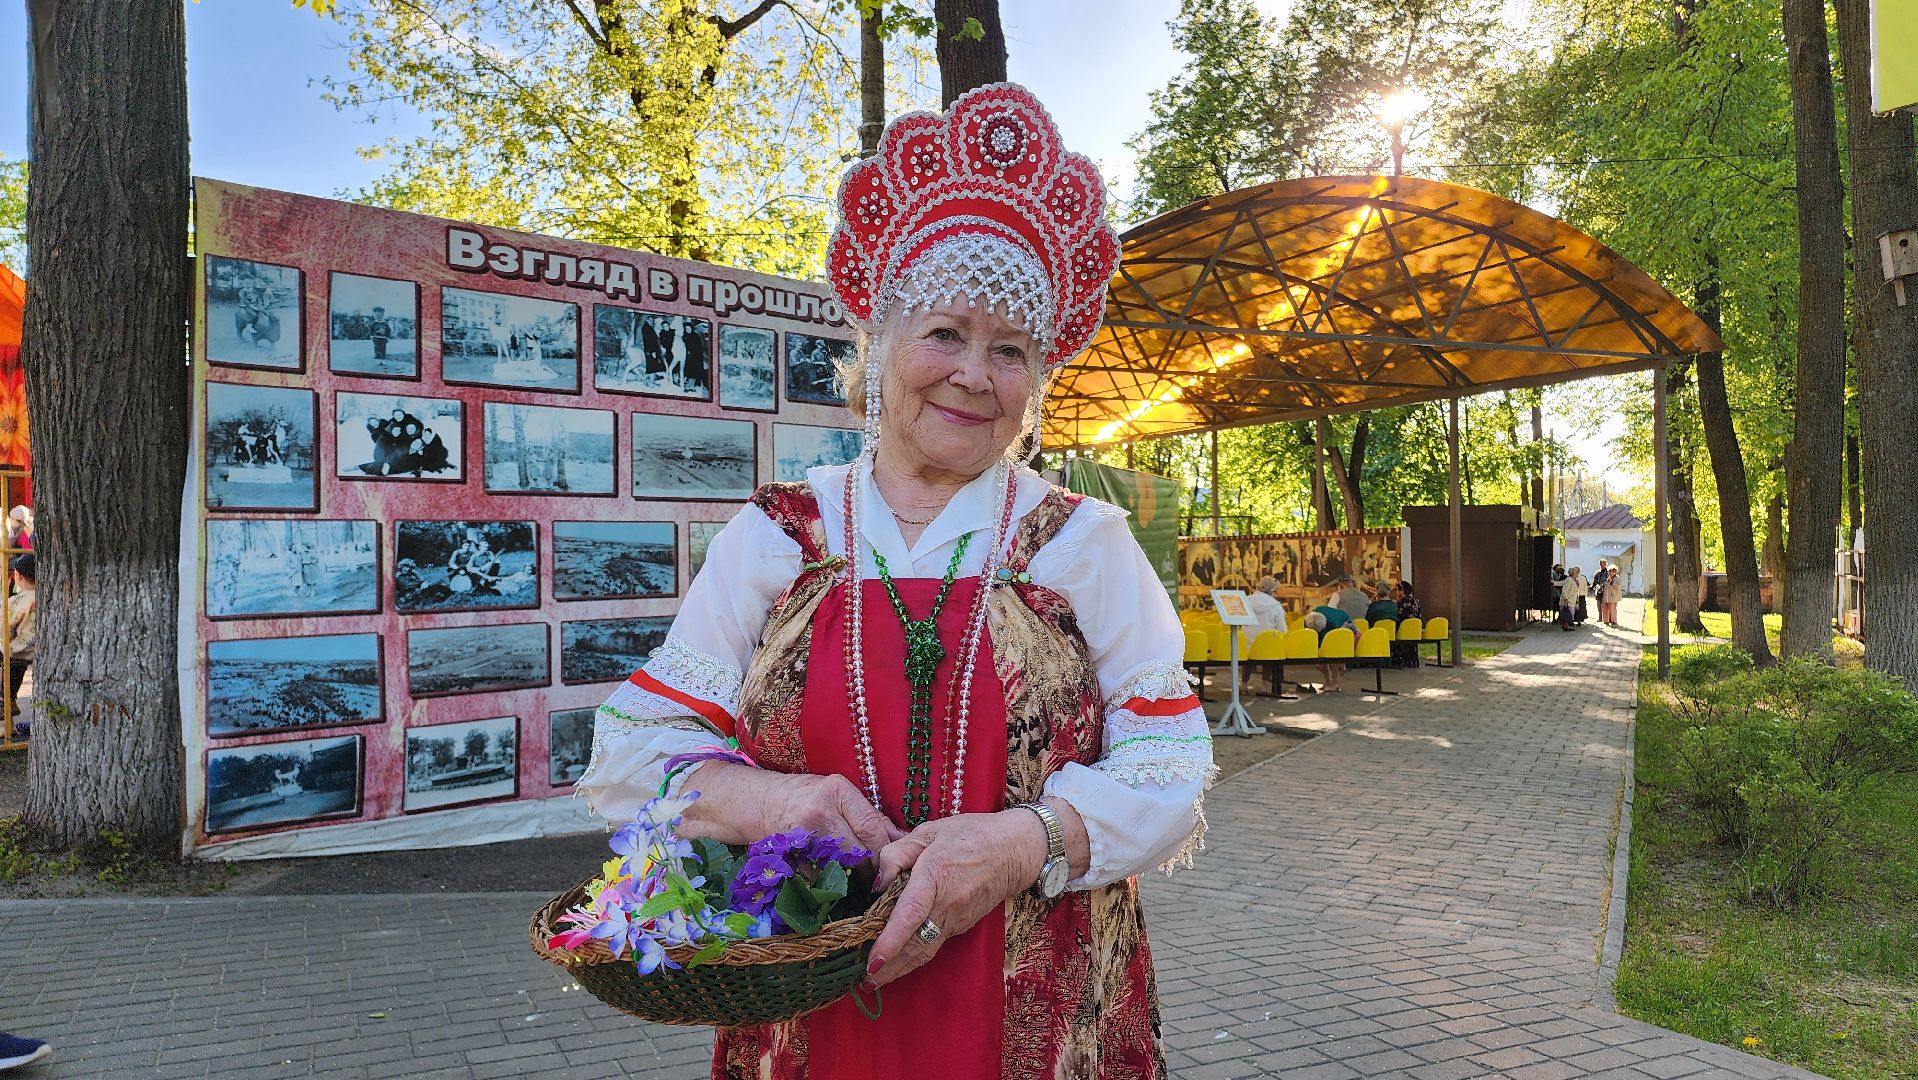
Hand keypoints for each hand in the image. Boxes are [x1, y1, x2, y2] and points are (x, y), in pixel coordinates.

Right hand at [677, 764, 903, 857]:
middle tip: (879, 874)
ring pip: (843, 867)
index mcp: (837, 791)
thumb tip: (906, 839)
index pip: (872, 828)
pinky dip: (834, 881)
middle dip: (873, 867)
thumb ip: (872, 816)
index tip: (890, 861)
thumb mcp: (841, 794)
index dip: (885, 850)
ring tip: (860, 876)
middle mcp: (820, 812)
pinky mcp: (793, 857)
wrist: (761, 802)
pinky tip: (837, 878)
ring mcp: (804, 836)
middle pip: (860, 851)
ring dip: (856, 877)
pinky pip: (823, 875)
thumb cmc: (808, 795)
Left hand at [863, 811, 1048, 988]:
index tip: (873, 960)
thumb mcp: (929, 831)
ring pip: (924, 951)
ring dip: (900, 969)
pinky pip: (934, 945)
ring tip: (875, 981)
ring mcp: (956, 919)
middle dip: (889, 968)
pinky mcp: (961, 926)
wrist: (1014, 851)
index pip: (910, 914)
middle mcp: (947, 904)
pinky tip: (899, 962)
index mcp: (935, 875)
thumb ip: (897, 853)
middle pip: (915, 944)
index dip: (890, 940)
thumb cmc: (971, 835)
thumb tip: (877, 884)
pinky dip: (914, 957)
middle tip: (862, 981)